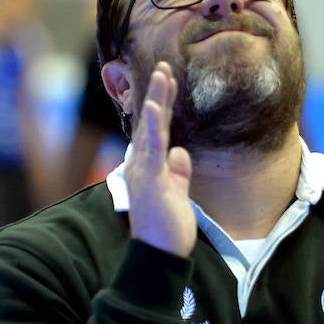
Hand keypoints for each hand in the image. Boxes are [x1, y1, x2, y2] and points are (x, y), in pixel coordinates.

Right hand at [124, 62, 195, 256]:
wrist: (159, 255)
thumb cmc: (167, 229)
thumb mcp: (177, 195)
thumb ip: (178, 174)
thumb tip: (182, 153)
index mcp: (148, 168)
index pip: (155, 131)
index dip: (161, 107)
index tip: (168, 84)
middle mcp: (141, 165)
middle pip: (150, 123)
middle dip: (158, 94)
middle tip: (165, 67)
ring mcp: (143, 171)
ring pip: (150, 128)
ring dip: (156, 99)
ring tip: (163, 74)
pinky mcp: (149, 179)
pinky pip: (151, 146)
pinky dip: (152, 124)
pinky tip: (155, 104)